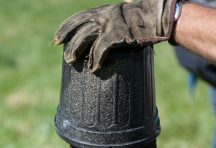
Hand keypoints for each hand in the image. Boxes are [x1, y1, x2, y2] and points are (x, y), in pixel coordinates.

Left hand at [54, 0, 177, 71]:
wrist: (158, 15)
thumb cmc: (144, 16)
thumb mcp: (123, 13)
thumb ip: (113, 19)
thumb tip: (108, 28)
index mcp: (103, 10)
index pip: (79, 17)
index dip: (66, 28)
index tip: (58, 38)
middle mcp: (102, 16)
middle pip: (79, 29)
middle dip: (69, 42)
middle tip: (65, 56)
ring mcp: (108, 25)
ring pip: (85, 39)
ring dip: (77, 51)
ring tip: (73, 62)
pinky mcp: (116, 35)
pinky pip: (100, 50)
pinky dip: (96, 60)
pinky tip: (94, 68)